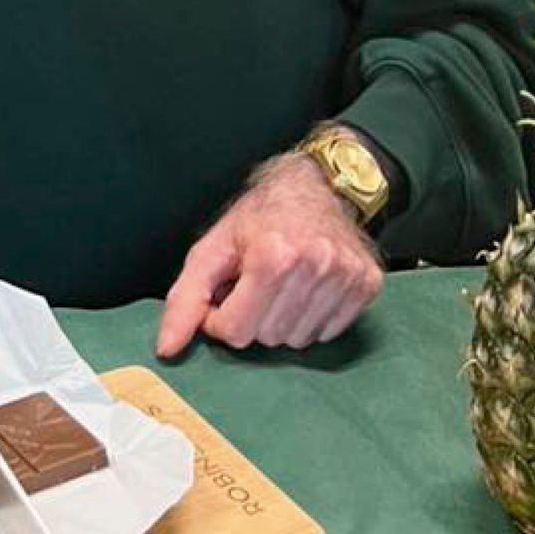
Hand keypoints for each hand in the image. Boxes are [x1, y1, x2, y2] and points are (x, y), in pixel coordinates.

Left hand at [154, 155, 381, 359]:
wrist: (319, 184)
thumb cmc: (260, 217)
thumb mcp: (212, 249)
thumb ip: (185, 299)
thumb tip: (167, 349)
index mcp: (273, 256)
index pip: (235, 331)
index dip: (222, 316)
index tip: (229, 291)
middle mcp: (316, 266)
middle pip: (268, 338)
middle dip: (254, 318)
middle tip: (258, 285)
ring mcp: (346, 276)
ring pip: (299, 340)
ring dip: (284, 321)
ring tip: (284, 286)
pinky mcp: (367, 284)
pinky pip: (329, 334)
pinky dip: (313, 319)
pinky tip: (309, 289)